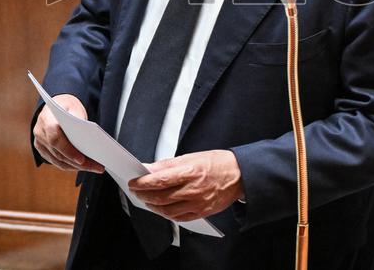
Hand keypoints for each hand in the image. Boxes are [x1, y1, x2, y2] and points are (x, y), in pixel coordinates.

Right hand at [32, 94, 103, 172]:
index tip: (82, 159)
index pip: (55, 139)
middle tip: (97, 166)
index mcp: (46, 119)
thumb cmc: (67, 106)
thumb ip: (78, 120)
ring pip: (58, 161)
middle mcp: (39, 132)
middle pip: (59, 154)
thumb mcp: (74, 107)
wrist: (56, 105)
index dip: (68, 151)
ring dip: (77, 167)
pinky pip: (57, 162)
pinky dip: (71, 165)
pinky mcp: (42, 150)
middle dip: (79, 163)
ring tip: (95, 167)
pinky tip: (84, 166)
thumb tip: (88, 139)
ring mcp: (39, 142)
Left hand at [128, 150, 243, 221]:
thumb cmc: (217, 163)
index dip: (143, 183)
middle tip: (136, 191)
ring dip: (153, 206)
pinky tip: (162, 208)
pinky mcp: (201, 213)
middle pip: (161, 197)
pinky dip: (167, 214)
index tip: (134, 182)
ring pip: (167, 211)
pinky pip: (179, 218)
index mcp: (191, 172)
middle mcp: (194, 190)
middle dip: (144, 195)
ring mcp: (198, 204)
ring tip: (147, 199)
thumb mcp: (192, 156)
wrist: (239, 176)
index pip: (160, 180)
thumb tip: (150, 169)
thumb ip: (168, 164)